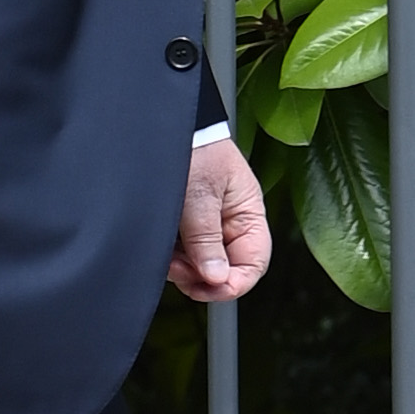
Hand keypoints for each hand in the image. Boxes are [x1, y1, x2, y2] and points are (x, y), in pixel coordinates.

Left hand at [168, 136, 271, 302]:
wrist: (162, 124)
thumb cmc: (192, 148)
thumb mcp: (199, 195)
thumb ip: (206, 238)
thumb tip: (216, 278)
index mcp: (248, 215)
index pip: (253, 263)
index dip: (234, 283)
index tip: (209, 289)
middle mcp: (230, 223)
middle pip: (225, 269)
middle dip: (201, 278)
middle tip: (177, 270)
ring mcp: (207, 225)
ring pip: (200, 265)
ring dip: (183, 268)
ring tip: (167, 255)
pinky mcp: (184, 225)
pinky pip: (182, 252)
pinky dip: (172, 256)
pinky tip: (161, 247)